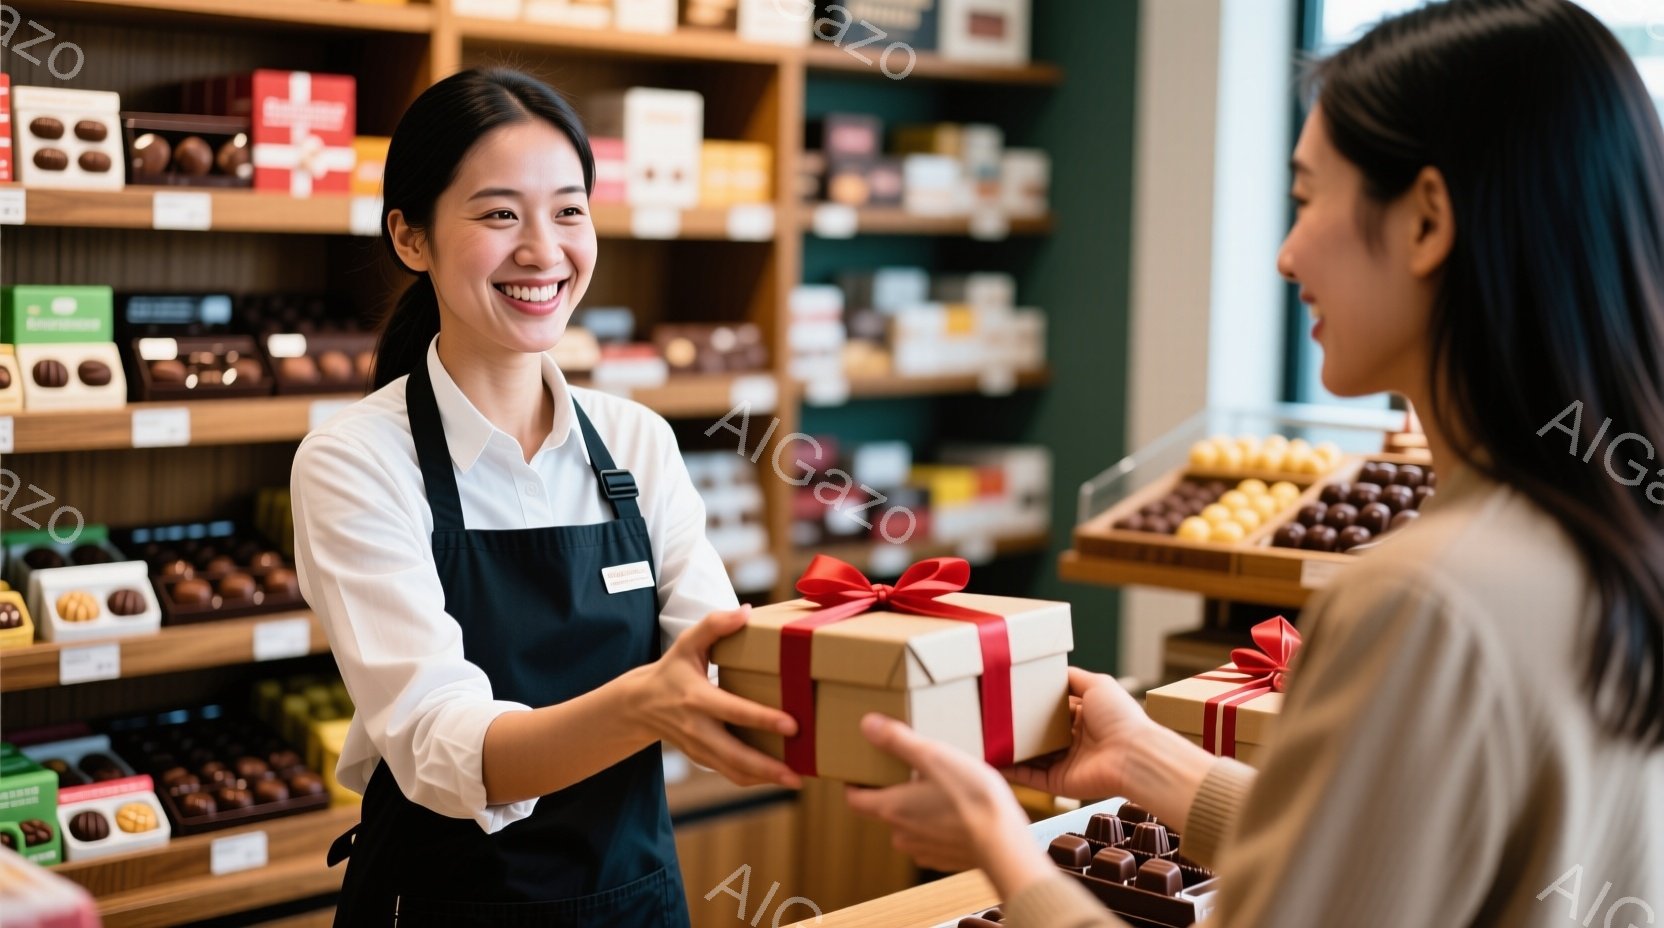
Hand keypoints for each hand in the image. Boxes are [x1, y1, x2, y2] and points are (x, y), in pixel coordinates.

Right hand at [630, 606, 801, 788]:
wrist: (639, 706)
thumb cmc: (671, 670)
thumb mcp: (686, 643)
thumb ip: (714, 625)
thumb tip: (745, 612)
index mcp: (696, 698)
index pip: (733, 711)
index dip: (763, 719)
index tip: (792, 725)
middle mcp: (697, 728)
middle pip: (735, 755)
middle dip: (767, 767)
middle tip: (797, 773)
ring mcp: (698, 747)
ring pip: (733, 771)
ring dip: (765, 779)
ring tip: (796, 779)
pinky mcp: (702, 759)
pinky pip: (730, 774)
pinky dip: (753, 779)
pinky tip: (777, 777)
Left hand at [845, 714, 1052, 898]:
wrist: (1004, 842)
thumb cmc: (971, 797)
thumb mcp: (934, 756)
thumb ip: (898, 741)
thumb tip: (867, 725)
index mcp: (892, 807)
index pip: (855, 799)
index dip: (854, 784)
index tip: (860, 771)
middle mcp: (901, 833)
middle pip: (883, 809)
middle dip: (893, 790)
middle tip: (909, 769)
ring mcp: (923, 849)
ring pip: (909, 825)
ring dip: (917, 808)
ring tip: (939, 787)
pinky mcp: (944, 858)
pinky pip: (931, 838)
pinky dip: (937, 824)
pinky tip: (957, 810)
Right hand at [1004, 667, 1155, 800]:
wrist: (1133, 755)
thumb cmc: (1120, 717)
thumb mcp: (1097, 685)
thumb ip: (1073, 678)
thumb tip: (1053, 671)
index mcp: (1083, 718)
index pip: (1050, 711)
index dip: (1031, 704)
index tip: (1008, 696)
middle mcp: (1072, 741)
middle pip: (1037, 734)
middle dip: (1016, 728)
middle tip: (990, 716)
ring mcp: (1064, 763)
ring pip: (1029, 757)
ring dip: (1009, 750)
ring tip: (983, 738)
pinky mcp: (1058, 783)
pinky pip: (1029, 777)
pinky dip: (1011, 770)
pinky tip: (991, 760)